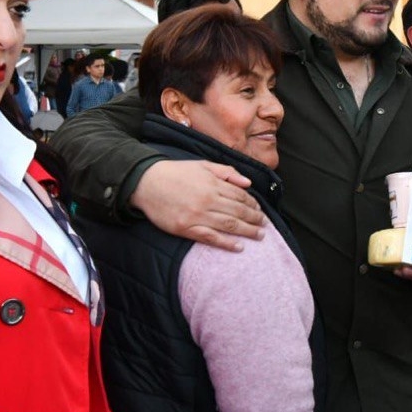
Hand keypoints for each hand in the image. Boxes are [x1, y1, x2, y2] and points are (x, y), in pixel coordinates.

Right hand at [131, 160, 265, 251]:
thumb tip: (248, 183)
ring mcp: (198, 216)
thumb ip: (226, 172)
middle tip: (264, 224)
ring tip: (259, 236)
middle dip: (255, 219)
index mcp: (213, 183)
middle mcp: (208, 200)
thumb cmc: (175, 172)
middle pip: (239, 212)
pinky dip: (227, 243)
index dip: (253, 204)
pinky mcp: (187, 228)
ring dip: (248, 231)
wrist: (146, 183)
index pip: (240, 195)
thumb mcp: (202, 165)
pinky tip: (239, 247)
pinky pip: (211, 238)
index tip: (259, 210)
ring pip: (229, 225)